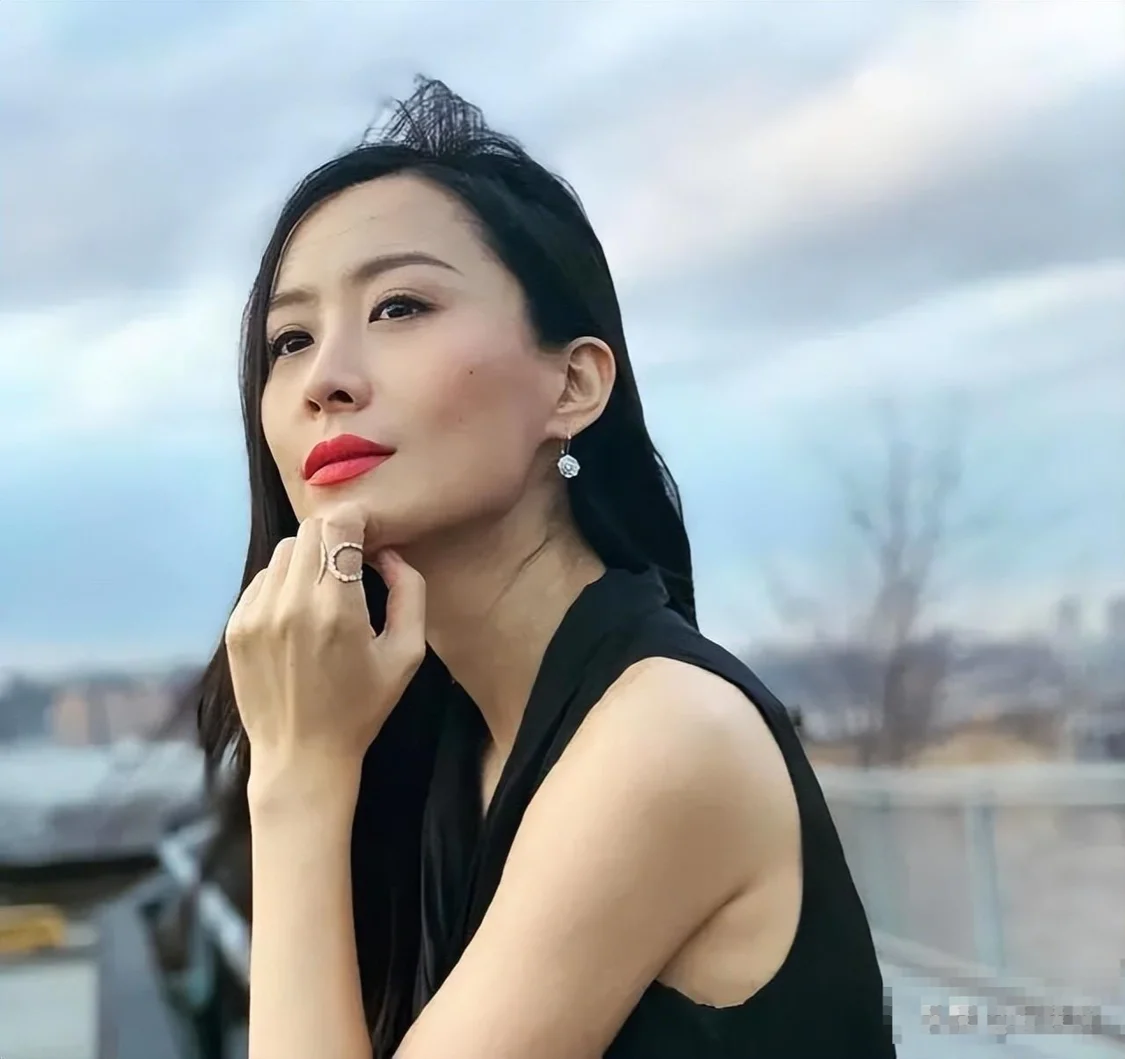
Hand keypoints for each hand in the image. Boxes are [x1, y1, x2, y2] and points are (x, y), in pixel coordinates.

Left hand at [224, 505, 425, 803]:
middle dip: (334, 539)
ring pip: (284, 552)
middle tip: (349, 566)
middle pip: (310, 531)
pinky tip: (298, 616)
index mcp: (336, 609)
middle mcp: (291, 604)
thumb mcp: (406, 654)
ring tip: (323, 595)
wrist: (301, 756)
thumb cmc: (361, 708)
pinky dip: (283, 584)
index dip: (357, 522)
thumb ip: (409, 592)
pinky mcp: (236, 626)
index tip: (368, 537)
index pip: (338, 526)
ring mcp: (256, 614)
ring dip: (308, 561)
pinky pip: (263, 579)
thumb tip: (388, 554)